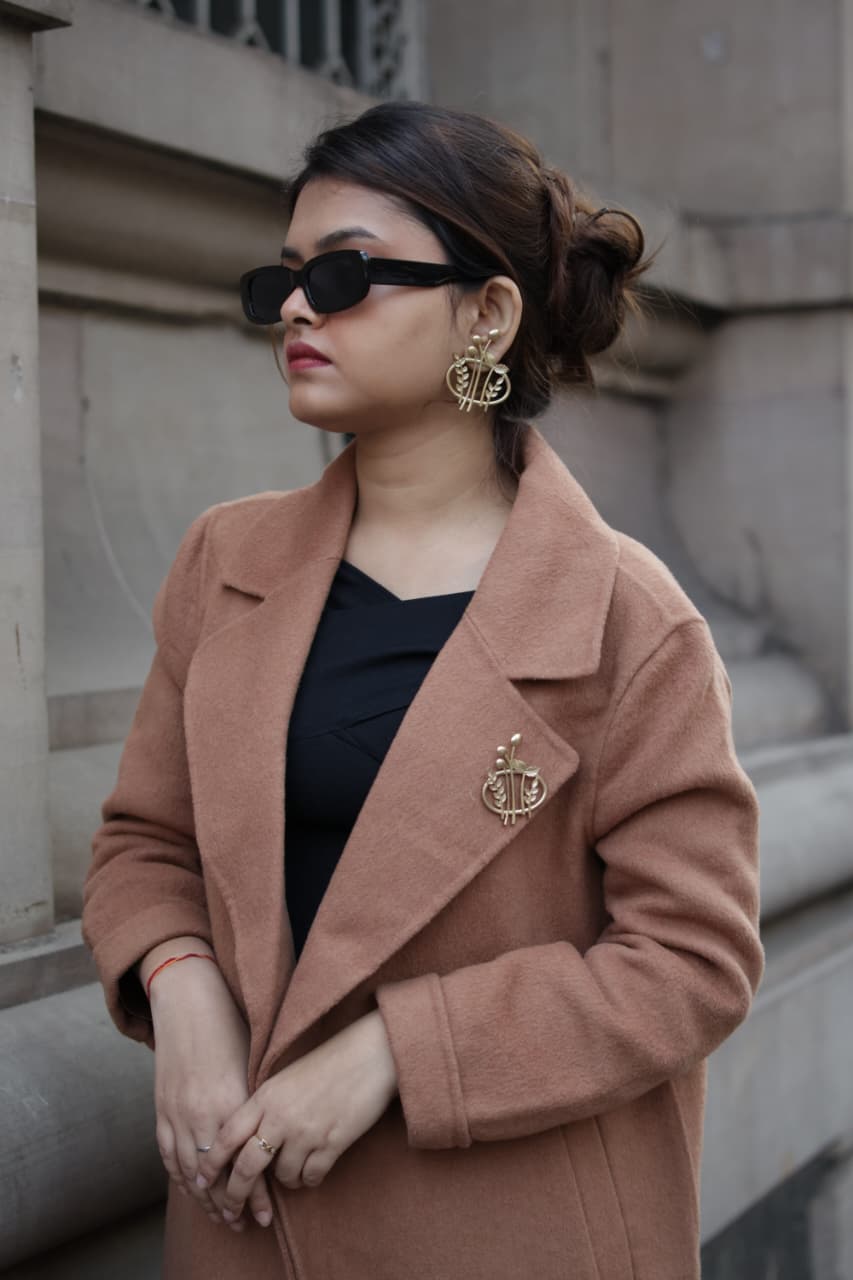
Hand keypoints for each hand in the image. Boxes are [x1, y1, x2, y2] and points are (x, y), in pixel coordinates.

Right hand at [146, 949, 274, 1232]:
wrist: (187, 998)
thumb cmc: (229, 1023)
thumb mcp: (253, 1061)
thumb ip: (260, 1099)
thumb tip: (279, 1129)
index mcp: (231, 1101)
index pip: (245, 1161)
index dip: (256, 1191)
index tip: (268, 1214)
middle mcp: (201, 1113)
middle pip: (214, 1176)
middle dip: (230, 1204)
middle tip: (245, 1224)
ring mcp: (176, 1112)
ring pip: (188, 1171)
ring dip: (204, 1199)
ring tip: (221, 1217)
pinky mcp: (160, 1107)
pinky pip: (168, 1153)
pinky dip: (179, 1176)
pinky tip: (191, 1190)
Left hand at [198, 1009, 398, 1222]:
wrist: (370, 1054)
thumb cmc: (329, 1062)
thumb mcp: (287, 1077)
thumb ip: (266, 1105)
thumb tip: (248, 1138)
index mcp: (266, 1096)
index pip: (227, 1136)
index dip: (211, 1162)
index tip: (201, 1180)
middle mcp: (281, 1116)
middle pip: (247, 1166)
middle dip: (236, 1194)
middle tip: (232, 1211)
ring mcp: (307, 1132)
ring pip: (282, 1176)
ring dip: (285, 1181)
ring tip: (293, 1173)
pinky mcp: (332, 1143)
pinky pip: (311, 1177)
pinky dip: (309, 1179)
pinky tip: (313, 1170)